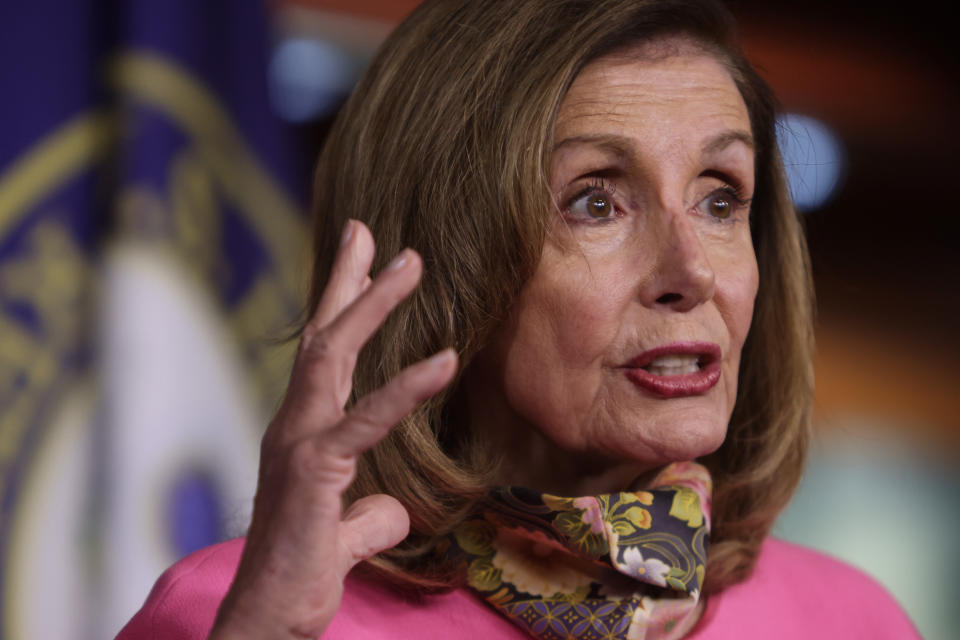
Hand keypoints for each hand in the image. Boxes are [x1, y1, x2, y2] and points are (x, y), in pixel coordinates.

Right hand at [209, 220, 456, 638]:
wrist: (270, 617)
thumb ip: (367, 512)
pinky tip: (444, 361)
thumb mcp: (345, 532)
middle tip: (372, 233)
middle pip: (321, 336)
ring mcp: (299, 443)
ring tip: (410, 262)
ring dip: (371, 304)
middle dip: (348, 281)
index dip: (339, 303)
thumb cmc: (302, 573)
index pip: (321, 355)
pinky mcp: (314, 472)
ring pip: (333, 357)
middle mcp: (293, 426)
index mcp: (302, 432)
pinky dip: (406, 388)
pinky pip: (365, 421)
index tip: (359, 257)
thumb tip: (389, 507)